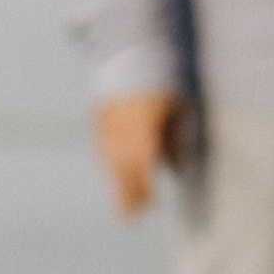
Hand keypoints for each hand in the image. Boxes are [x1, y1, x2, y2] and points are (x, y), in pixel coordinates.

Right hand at [97, 92, 183, 215]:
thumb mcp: (175, 110)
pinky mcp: (97, 124)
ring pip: (110, 164)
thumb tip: (176, 168)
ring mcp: (105, 127)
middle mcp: (121, 131)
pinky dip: (111, 165)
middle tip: (133, 217)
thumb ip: (174, 140)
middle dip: (128, 195)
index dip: (146, 189)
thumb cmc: (160, 83)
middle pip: (122, 171)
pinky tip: (117, 175)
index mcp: (142, 128)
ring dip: (117, 185)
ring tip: (125, 205)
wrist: (130, 57)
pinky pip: (103, 151)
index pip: (143, 167)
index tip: (152, 205)